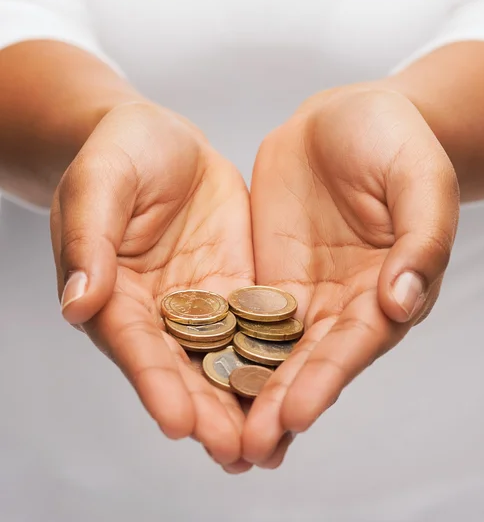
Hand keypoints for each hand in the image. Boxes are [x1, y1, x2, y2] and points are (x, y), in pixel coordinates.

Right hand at [51, 102, 253, 468]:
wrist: (162, 140)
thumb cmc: (118, 153)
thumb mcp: (101, 183)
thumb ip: (89, 239)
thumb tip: (78, 302)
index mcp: (114, 293)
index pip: (134, 344)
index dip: (155, 383)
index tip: (179, 421)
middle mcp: (158, 310)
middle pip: (182, 367)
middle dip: (208, 410)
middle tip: (237, 452)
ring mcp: (201, 300)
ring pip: (223, 356)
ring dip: (244, 399)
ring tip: (271, 442)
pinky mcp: (237, 284)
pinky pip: (257, 323)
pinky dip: (274, 357)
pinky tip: (299, 385)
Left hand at [243, 86, 459, 465]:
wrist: (347, 117)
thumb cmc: (396, 142)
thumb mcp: (418, 181)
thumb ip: (420, 240)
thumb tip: (402, 302)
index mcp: (387, 290)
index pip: (355, 344)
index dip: (326, 379)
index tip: (296, 413)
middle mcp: (342, 303)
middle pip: (307, 361)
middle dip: (278, 403)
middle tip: (246, 447)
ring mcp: (300, 290)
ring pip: (270, 348)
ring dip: (245, 390)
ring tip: (214, 431)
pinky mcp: (264, 273)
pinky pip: (239, 312)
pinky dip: (221, 343)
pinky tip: (192, 370)